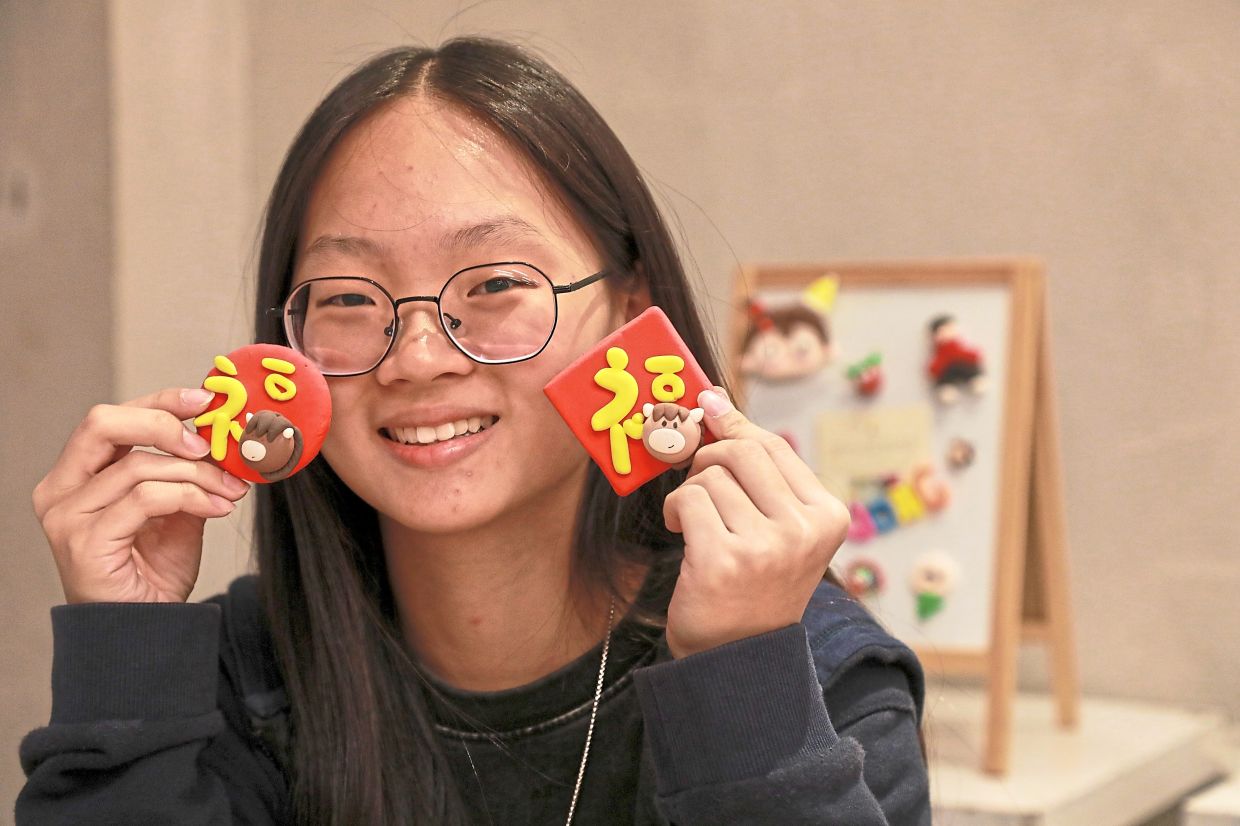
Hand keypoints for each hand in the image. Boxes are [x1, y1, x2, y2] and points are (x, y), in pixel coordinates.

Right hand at [32, 388, 250, 603]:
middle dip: (164, 422)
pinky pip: (146, 498)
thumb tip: (222, 438)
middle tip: (210, 442)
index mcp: (77, 475)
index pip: (112, 419)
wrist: (145, 628)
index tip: (207, 401)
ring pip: (138, 464)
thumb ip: (186, 473)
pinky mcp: (86, 541)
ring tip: (230, 489)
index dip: (160, 401)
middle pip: (103, 423)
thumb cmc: (153, 571)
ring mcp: (68, 516)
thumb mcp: (177, 510)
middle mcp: (62, 490)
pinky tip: (218, 507)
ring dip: (197, 473)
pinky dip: (191, 496)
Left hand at [662, 387, 849, 657]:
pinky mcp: (725, 561)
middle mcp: (804, 530)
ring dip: (689, 493)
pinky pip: (689, 500)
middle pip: (741, 452)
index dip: (734, 427)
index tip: (709, 413)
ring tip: (695, 524)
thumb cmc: (753, 586)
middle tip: (697, 483)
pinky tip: (682, 533)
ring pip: (710, 476)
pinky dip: (676, 510)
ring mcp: (766, 546)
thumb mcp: (776, 528)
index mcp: (828, 516)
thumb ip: (757, 471)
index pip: (773, 446)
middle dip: (707, 458)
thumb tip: (716, 398)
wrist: (739, 659)